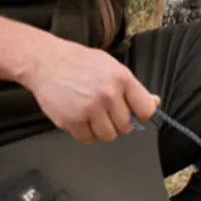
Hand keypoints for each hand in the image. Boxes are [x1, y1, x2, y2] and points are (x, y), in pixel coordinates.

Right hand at [18, 34, 159, 143]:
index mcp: (121, 78)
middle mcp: (107, 94)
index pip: (145, 110)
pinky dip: (85, 132)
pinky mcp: (71, 120)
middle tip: (105, 109)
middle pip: (126, 127)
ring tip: (92, 113)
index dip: (140, 114)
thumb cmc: (79, 63)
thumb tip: (155, 102)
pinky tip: (79, 116)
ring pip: (108, 136)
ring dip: (101, 129)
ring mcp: (89, 108)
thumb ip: (133, 87)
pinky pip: (87, 139)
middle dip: (118, 121)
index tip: (134, 113)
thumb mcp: (111, 66)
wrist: (46, 61)